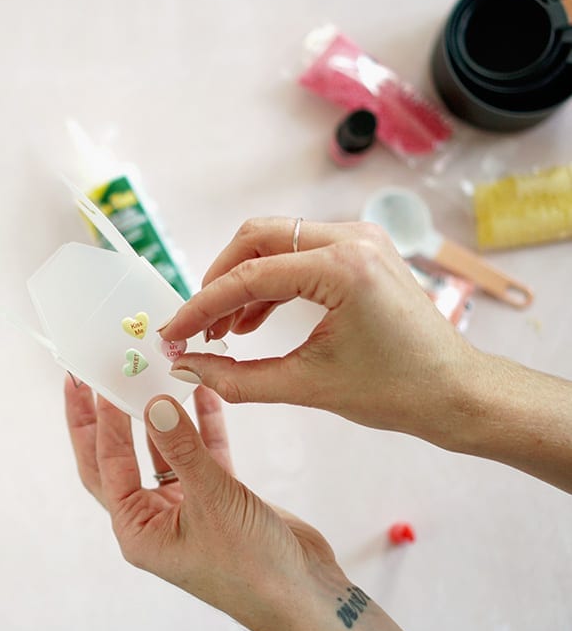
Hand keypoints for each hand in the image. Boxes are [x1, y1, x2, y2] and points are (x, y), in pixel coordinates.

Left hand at [64, 377, 420, 630]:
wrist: (306, 594)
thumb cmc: (253, 570)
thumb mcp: (212, 501)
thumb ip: (183, 448)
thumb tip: (153, 404)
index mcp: (139, 530)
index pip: (107, 464)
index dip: (101, 421)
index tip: (97, 381)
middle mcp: (155, 518)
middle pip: (118, 458)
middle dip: (104, 420)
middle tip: (89, 380)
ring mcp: (186, 506)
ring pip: (161, 451)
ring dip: (158, 416)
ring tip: (148, 376)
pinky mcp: (217, 497)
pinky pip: (201, 453)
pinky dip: (202, 425)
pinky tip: (203, 394)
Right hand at [160, 218, 475, 443]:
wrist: (456, 392)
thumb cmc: (399, 391)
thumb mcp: (308, 386)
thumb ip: (238, 377)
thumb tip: (188, 367)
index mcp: (344, 267)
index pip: (250, 276)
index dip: (202, 306)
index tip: (174, 331)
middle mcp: (352, 238)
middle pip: (257, 238)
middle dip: (218, 281)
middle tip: (197, 325)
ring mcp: (358, 240)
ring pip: (276, 242)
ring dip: (242, 281)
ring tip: (222, 331)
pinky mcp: (360, 252)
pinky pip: (299, 255)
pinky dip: (270, 284)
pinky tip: (252, 322)